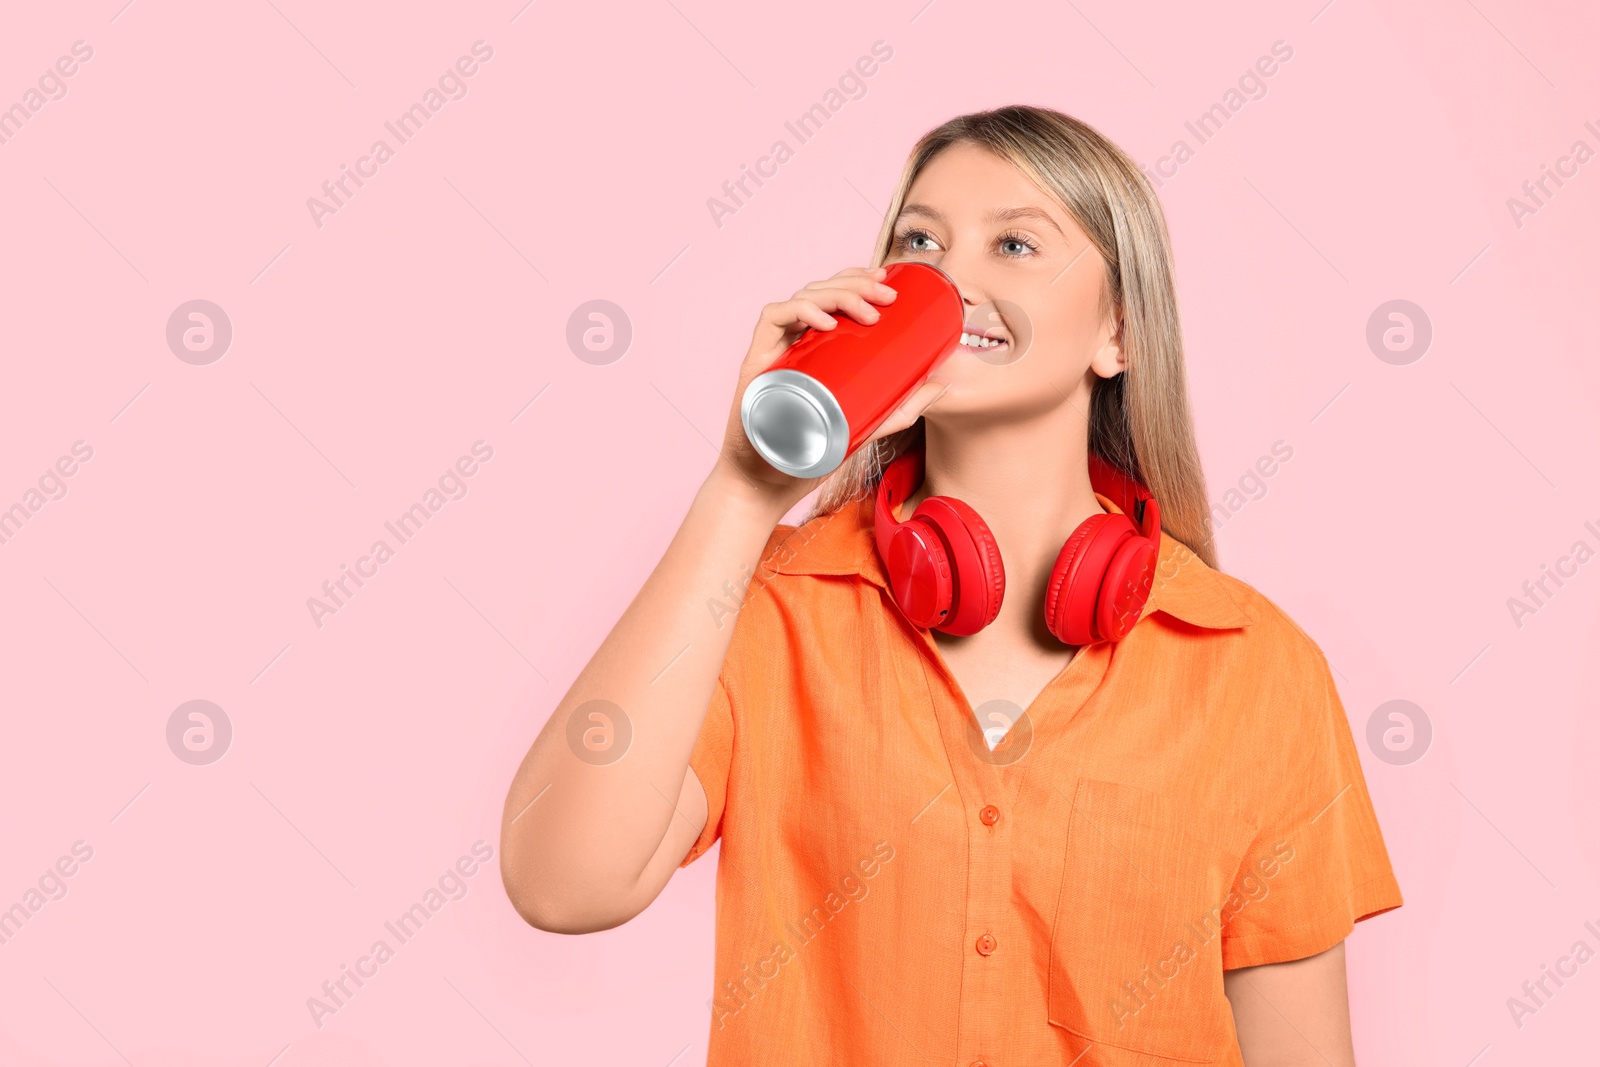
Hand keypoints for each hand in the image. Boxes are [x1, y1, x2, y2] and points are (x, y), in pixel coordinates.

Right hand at [711, 266, 944, 513]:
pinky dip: (799, 311)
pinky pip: (773, 318)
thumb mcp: (865, 425)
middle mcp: (793, 340)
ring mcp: (774, 348)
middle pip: (821, 290)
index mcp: (814, 346)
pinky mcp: (755, 360)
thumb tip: (941, 384)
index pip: (833, 296)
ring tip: (868, 313)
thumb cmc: (808, 453)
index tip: (888, 283)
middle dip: (855, 284)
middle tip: (886, 297)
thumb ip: (899, 408)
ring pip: (801, 298)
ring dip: (837, 295)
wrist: (766, 485)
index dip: (858, 280)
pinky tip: (824, 322)